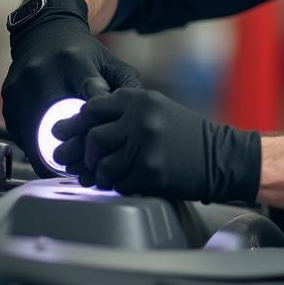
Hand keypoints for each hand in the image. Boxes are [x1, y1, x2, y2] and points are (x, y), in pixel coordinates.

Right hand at [1, 0, 140, 174]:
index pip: (91, 99)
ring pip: (35, 136)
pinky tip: (49, 150)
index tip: (104, 142)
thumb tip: (135, 120)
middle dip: (73, 148)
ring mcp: (21, 86)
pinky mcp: (8, 97)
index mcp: (75, 62)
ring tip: (68, 163)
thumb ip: (127, 89)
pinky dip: (34, 146)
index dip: (100, 125)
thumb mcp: (111, 63)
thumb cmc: (84, 54)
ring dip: (50, 154)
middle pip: (58, 125)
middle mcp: (43, 72)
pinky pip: (20, 133)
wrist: (44, 33)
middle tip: (86, 163)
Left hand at [52, 88, 261, 203]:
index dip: (73, 123)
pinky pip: (116, 182)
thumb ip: (122, 111)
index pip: (92, 108)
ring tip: (95, 175)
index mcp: (139, 99)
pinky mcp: (150, 172)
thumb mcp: (155, 109)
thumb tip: (82, 123)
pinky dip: (112, 185)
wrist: (221, 157)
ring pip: (101, 164)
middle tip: (69, 159)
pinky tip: (115, 182)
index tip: (62, 132)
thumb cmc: (186, 135)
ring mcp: (145, 146)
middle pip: (92, 137)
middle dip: (77, 152)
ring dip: (95, 173)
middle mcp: (140, 119)